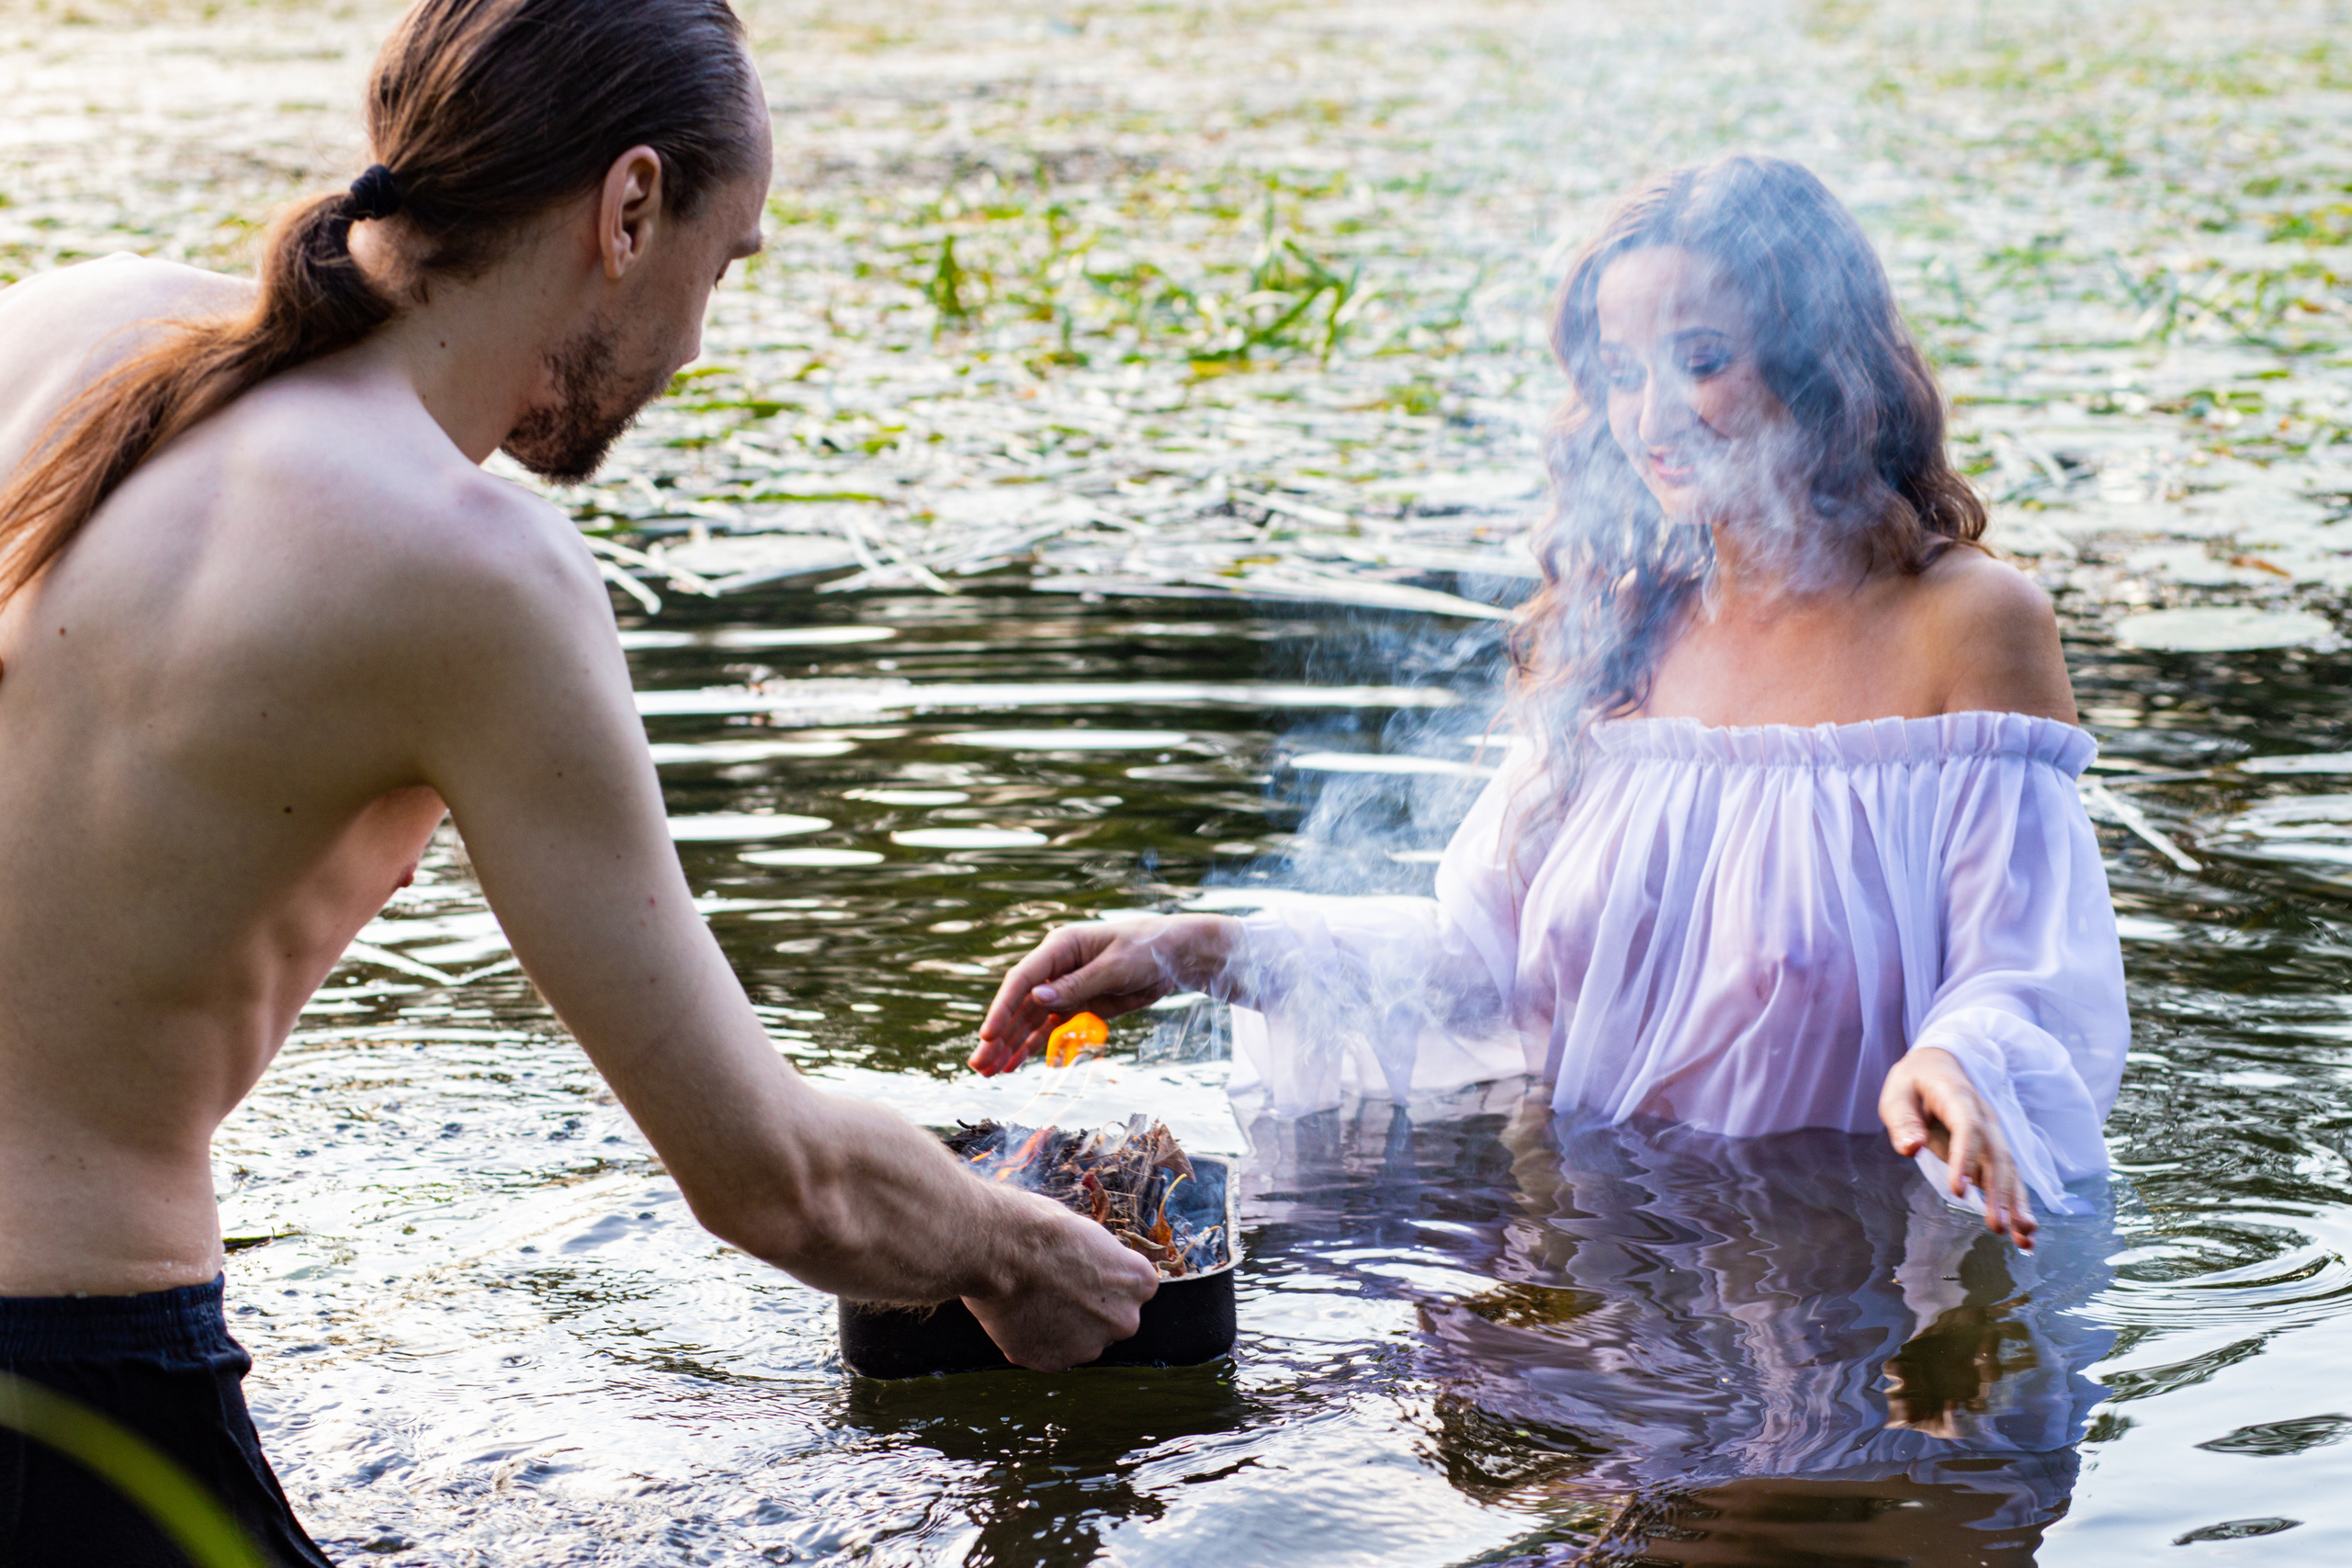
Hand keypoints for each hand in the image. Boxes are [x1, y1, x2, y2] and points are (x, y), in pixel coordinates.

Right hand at [963, 1195, 1161, 1370]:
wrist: (1002, 1250)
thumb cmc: (1041, 1229)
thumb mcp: (1086, 1234)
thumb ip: (1098, 1262)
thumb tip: (1088, 1268)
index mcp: (1138, 1282)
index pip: (1134, 1288)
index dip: (1106, 1280)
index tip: (1084, 1272)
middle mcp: (1124, 1320)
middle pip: (1109, 1318)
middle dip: (1087, 1308)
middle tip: (1053, 1287)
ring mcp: (1089, 1346)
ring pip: (1078, 1339)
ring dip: (1060, 1326)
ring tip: (1029, 1298)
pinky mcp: (1054, 1362)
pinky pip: (1047, 1352)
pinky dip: (1034, 1339)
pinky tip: (1017, 1314)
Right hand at [969, 915, 1237, 1075]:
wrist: (1174, 956)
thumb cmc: (1146, 949)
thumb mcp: (1115, 966)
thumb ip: (1077, 985)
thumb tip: (1036, 999)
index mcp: (1060, 947)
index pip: (1022, 980)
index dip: (1002, 1008)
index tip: (988, 1036)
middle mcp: (1055, 967)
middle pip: (1019, 1004)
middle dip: (998, 1035)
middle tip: (977, 1065)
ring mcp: (1063, 988)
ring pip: (1029, 1021)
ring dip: (1009, 1046)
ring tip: (987, 1072)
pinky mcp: (1077, 1005)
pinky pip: (1047, 1029)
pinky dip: (1031, 1047)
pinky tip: (1013, 1065)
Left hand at [1880, 1047, 2036, 1250]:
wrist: (1941, 1066)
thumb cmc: (1915, 1083)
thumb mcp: (1898, 1093)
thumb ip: (1903, 1120)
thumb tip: (1911, 1148)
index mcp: (1959, 1097)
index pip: (1967, 1128)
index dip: (1965, 1159)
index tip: (1959, 1190)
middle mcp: (1985, 1118)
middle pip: (1997, 1156)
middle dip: (2000, 1193)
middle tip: (1998, 1226)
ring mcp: (1993, 1136)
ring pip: (2009, 1171)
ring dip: (2017, 1205)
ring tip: (2024, 1237)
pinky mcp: (1993, 1152)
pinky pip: (2008, 1178)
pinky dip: (2018, 1205)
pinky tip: (2025, 1232)